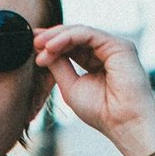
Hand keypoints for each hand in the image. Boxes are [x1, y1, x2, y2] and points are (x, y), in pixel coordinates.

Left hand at [33, 25, 154, 155]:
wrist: (123, 123)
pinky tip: (52, 46)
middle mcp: (105, 52)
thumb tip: (42, 50)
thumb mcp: (70, 86)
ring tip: (40, 47)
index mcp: (95, 62)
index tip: (31, 47)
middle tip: (32, 43)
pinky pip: (88, 34)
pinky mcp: (119, 45)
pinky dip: (68, 38)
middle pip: (74, 36)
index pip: (70, 46)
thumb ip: (59, 66)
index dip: (50, 44)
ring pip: (80, 32)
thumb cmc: (101, 111)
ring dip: (56, 37)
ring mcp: (114, 47)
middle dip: (51, 37)